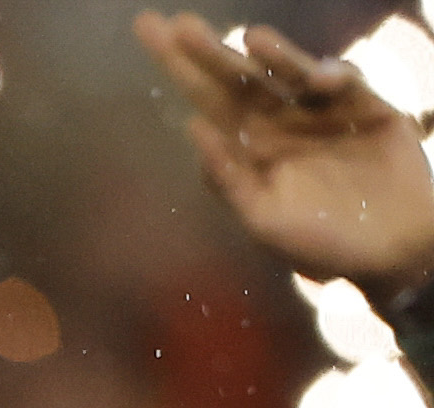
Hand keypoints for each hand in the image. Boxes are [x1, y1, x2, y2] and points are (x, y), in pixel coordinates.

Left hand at [142, 14, 433, 283]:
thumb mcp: (261, 218)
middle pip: (238, 79)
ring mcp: (322, 111)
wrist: (386, 252)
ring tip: (250, 39)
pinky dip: (332, 76)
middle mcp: (280, 120)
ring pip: (290, 73)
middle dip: (208, 51)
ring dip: (273, 54)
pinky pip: (347, 84)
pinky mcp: (367, 108)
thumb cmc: (318, 243)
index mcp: (248, 145)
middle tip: (177, 25)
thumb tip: (194, 128)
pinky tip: (317, 79)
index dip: (180, 67)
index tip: (150, 33)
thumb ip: (228, 178)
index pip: (206, 99)